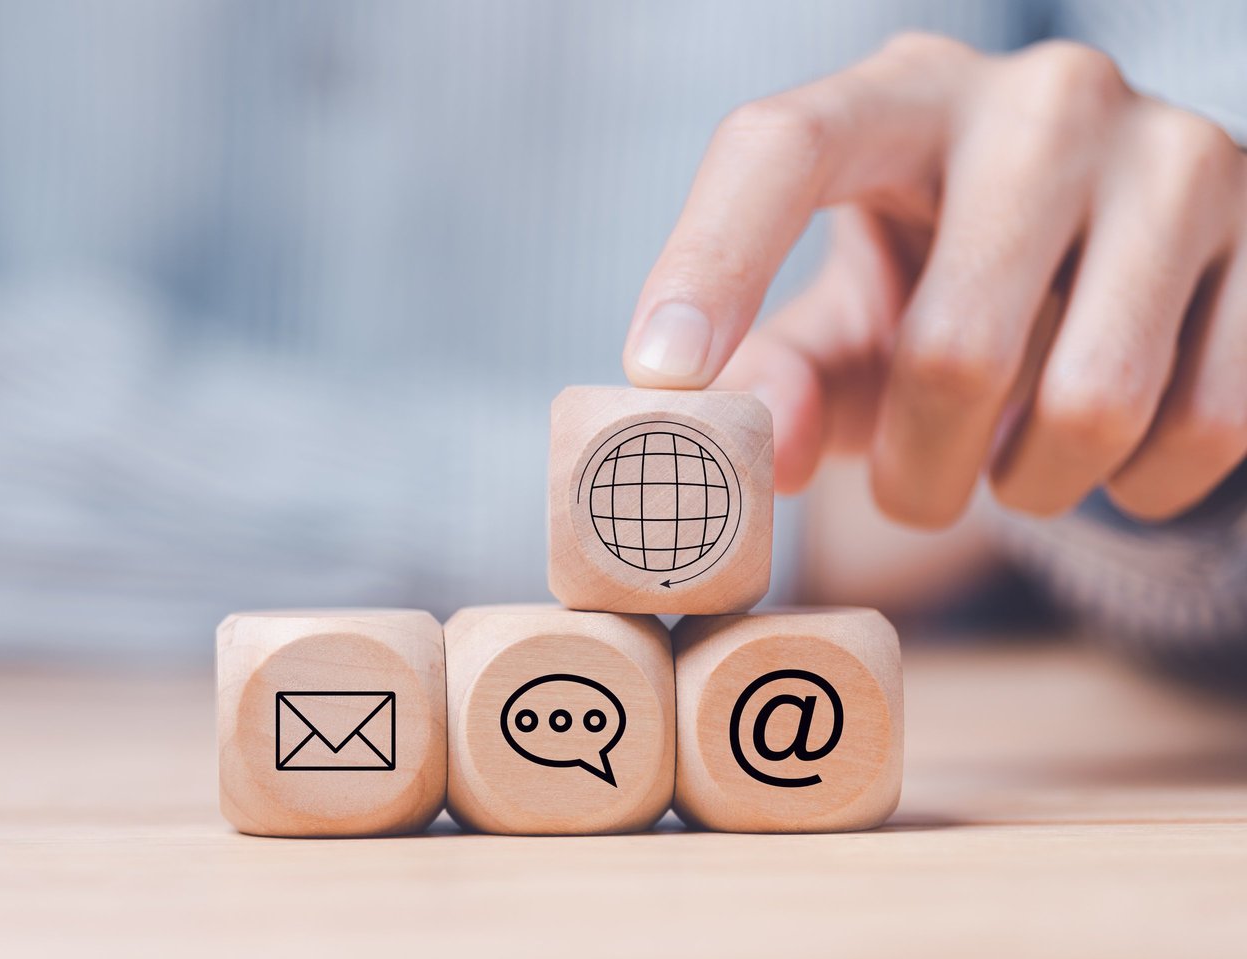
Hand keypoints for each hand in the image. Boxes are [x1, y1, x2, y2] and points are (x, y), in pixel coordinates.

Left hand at [622, 33, 1246, 526]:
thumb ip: (779, 378)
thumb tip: (751, 453)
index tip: (660, 377)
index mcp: (899, 96)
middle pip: (955, 345)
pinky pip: (1205, 423)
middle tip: (917, 496)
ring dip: (1032, 487)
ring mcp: (1174, 155)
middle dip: (921, 472)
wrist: (1114, 250)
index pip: (781, 147)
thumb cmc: (940, 281)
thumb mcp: (843, 319)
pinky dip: (1139, 486)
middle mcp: (1040, 99)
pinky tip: (1111, 454)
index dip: (709, 263)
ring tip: (1009, 466)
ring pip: (1091, 401)